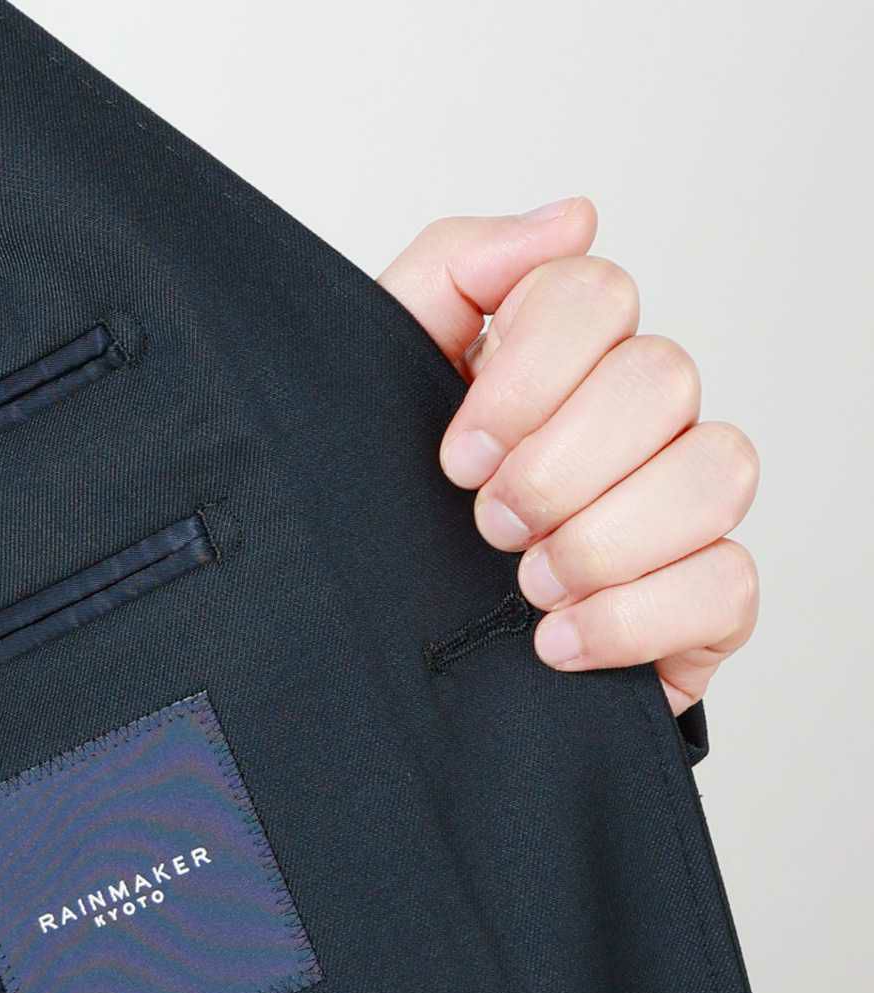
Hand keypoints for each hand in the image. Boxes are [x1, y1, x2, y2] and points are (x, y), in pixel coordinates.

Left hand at [378, 199, 758, 715]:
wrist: (388, 655)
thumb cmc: (392, 516)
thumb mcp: (382, 382)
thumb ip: (454, 271)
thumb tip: (571, 220)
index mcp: (564, 359)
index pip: (596, 294)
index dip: (526, 376)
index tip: (457, 455)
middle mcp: (640, 420)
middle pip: (663, 378)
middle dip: (555, 468)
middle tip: (489, 526)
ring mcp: (684, 506)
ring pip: (717, 471)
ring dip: (600, 540)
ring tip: (527, 585)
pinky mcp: (706, 601)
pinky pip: (728, 582)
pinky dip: (630, 618)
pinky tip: (555, 640)